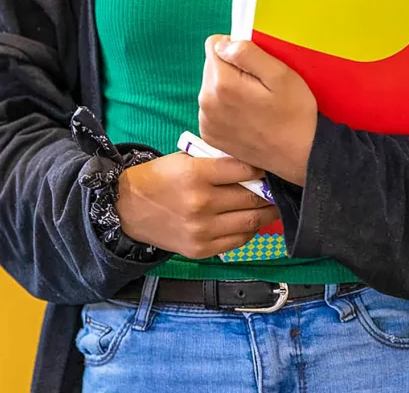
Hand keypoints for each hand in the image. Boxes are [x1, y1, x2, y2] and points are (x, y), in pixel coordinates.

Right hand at [115, 151, 279, 258]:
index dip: (261, 167)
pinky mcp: (201, 249)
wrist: (129, 208)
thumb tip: (254, 167)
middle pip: (252, 197)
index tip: (269, 165)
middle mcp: (202, 204)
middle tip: (279, 186)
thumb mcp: (186, 159)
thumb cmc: (160, 177)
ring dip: (267, 212)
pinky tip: (252, 220)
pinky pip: (238, 241)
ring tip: (273, 204)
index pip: (244, 169)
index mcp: (197, 175)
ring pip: (250, 221)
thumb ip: (217, 163)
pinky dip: (250, 230)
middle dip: (269, 191)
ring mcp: (202, 230)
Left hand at [198, 35, 317, 185]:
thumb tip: (222, 44)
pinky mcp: (209, 134)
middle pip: (211, 65)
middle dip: (231, 68)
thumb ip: (247, 53)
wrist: (300, 155)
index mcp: (222, 83)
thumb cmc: (294, 111)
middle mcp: (206, 102)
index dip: (236, 49)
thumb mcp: (280, 74)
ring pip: (210, 86)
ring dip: (227, 88)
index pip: (215, 44)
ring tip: (253, 103)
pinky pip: (211, 107)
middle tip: (258, 86)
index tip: (255, 66)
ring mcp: (206, 121)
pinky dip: (225, 107)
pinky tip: (246, 117)